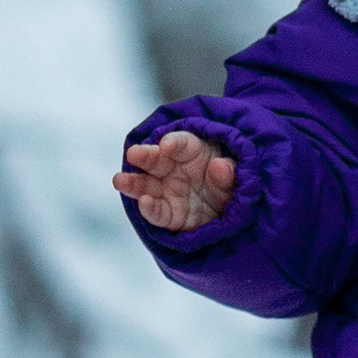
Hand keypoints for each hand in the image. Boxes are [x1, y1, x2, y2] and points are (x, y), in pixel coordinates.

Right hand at [114, 131, 237, 233]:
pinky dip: (150, 209)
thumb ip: (230, 172)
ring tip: (119, 181)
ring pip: (146, 185)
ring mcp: (168, 191)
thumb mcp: (238, 177)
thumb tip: (220, 166)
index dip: (175, 143)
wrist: (231, 214)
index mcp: (194, 152)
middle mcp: (175, 169)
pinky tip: (143, 203)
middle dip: (144, 156)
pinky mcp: (169, 214)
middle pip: (156, 159)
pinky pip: (157, 212)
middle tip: (134, 154)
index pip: (183, 143)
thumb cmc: (230, 186)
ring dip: (133, 183)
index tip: (167, 146)